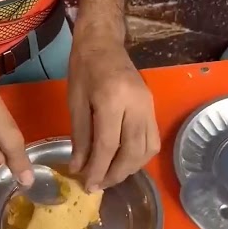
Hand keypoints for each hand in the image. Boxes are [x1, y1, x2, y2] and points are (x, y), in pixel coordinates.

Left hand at [66, 23, 160, 192]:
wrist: (103, 43)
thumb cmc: (83, 69)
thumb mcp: (75, 103)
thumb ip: (80, 138)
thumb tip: (79, 168)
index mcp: (112, 100)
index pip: (109, 145)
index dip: (98, 170)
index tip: (88, 185)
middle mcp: (136, 104)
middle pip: (132, 152)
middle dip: (116, 174)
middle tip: (99, 185)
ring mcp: (148, 105)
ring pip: (147, 149)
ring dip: (131, 168)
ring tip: (111, 176)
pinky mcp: (152, 107)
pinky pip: (152, 140)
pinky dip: (140, 156)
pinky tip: (124, 161)